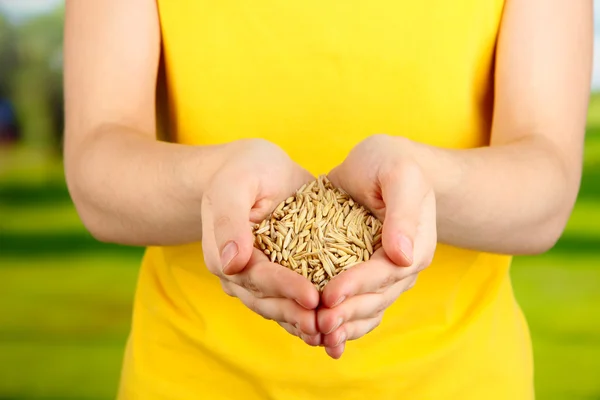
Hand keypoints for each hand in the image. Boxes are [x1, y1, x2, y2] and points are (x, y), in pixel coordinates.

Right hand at [201, 139, 320, 343]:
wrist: (255, 168)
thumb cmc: (242, 170)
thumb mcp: (233, 185)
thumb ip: (229, 221)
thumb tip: (231, 264)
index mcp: (225, 254)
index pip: (258, 277)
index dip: (285, 289)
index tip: (313, 297)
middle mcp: (239, 273)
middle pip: (269, 301)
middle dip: (298, 314)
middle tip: (329, 323)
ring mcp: (258, 277)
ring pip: (281, 307)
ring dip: (305, 321)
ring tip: (334, 331)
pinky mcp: (279, 274)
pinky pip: (292, 299)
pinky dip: (310, 312)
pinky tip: (335, 322)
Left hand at [319, 134, 436, 357]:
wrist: (384, 162)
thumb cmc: (392, 162)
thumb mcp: (400, 175)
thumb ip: (403, 212)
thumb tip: (402, 255)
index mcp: (415, 244)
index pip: (385, 273)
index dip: (357, 285)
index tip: (329, 295)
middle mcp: (402, 265)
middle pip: (376, 298)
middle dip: (347, 313)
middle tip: (317, 322)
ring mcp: (385, 273)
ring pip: (367, 309)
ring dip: (344, 325)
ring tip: (316, 335)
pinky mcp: (365, 273)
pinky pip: (357, 304)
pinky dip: (343, 322)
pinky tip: (321, 336)